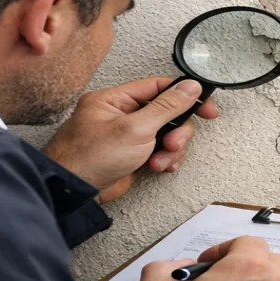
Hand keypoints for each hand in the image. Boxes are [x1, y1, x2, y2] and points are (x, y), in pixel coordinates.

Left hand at [42, 77, 217, 202]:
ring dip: (171, 149)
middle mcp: (122, 115)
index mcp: (116, 99)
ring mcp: (128, 136)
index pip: (158, 87)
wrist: (74, 193)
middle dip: (176, 130)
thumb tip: (189, 87)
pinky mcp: (133, 155)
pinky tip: (159, 166)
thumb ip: (166, 107)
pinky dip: (165, 159)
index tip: (205, 107)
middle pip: (167, 113)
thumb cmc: (90, 158)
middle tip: (173, 143)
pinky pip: (159, 151)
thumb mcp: (135, 128)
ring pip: (166, 134)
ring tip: (160, 160)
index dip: (184, 95)